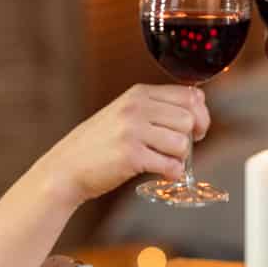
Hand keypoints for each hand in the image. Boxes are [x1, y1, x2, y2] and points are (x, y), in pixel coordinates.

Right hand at [33, 84, 209, 203]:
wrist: (66, 167)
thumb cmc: (99, 144)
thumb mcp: (125, 113)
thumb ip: (156, 109)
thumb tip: (198, 113)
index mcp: (138, 94)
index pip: (189, 96)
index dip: (201, 115)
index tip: (197, 129)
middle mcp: (136, 108)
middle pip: (189, 119)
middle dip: (192, 138)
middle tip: (180, 150)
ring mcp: (132, 131)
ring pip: (182, 143)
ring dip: (180, 157)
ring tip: (164, 161)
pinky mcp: (131, 155)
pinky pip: (170, 165)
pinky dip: (172, 173)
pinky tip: (162, 173)